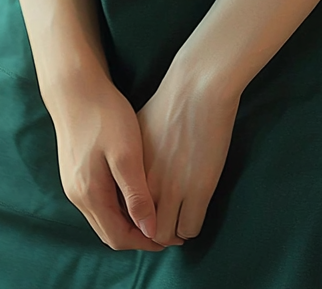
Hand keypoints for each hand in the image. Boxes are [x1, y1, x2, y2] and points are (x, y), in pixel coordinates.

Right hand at [49, 61, 180, 251]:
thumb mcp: (126, 154)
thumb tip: (150, 231)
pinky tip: (136, 190)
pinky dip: (119, 205)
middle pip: (110, 232)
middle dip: (139, 235)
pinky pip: (99, 200)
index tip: (171, 239)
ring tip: (156, 211)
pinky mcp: (75, 172)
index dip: (146, 243)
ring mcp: (74, 185)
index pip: (118, 238)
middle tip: (168, 229)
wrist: (75, 86)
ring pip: (104, 216)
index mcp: (90, 196)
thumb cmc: (104, 116)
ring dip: (129, 220)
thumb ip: (136, 195)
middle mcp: (78, 197)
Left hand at [137, 57, 239, 245]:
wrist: (197, 86)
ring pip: (166, 235)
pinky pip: (191, 228)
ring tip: (177, 223)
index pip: (121, 215)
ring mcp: (174, 189)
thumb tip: (124, 176)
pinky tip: (192, 213)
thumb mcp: (134, 131)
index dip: (132, 223)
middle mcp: (147, 185)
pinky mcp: (200, 189)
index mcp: (129, 172)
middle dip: (151, 234)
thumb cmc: (167, 102)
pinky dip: (190, 227)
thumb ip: (128, 160)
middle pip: (143, 231)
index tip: (143, 221)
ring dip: (171, 234)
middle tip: (160, 227)